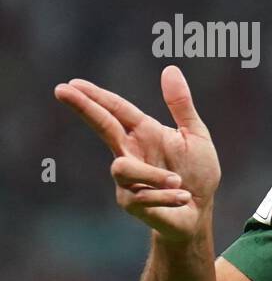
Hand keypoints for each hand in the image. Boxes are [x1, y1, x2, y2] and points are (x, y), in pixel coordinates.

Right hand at [54, 65, 220, 243]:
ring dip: (154, 176)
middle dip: (84, 108)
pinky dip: (168, 196)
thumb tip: (170, 69)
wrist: (200, 211)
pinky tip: (183, 198)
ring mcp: (126, 178)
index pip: (117, 110)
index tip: (73, 83)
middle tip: (62, 90)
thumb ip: (181, 105)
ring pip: (122, 168)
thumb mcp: (195, 135)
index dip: (96, 97)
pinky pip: (144, 196)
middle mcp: (130, 152)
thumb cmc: (197, 172)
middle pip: (102, 126)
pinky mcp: (131, 203)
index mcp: (144, 133)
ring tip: (179, 182)